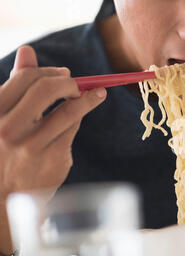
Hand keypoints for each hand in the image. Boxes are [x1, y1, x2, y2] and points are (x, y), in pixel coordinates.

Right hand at [0, 46, 106, 199]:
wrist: (4, 198)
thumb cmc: (4, 150)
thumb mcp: (2, 116)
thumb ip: (15, 84)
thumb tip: (28, 51)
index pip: (26, 78)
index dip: (50, 72)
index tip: (65, 74)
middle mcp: (7, 129)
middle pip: (47, 90)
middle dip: (69, 82)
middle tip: (79, 84)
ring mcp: (31, 147)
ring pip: (68, 111)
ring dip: (89, 98)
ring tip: (98, 93)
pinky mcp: (53, 160)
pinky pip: (73, 131)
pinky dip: (78, 120)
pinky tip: (80, 117)